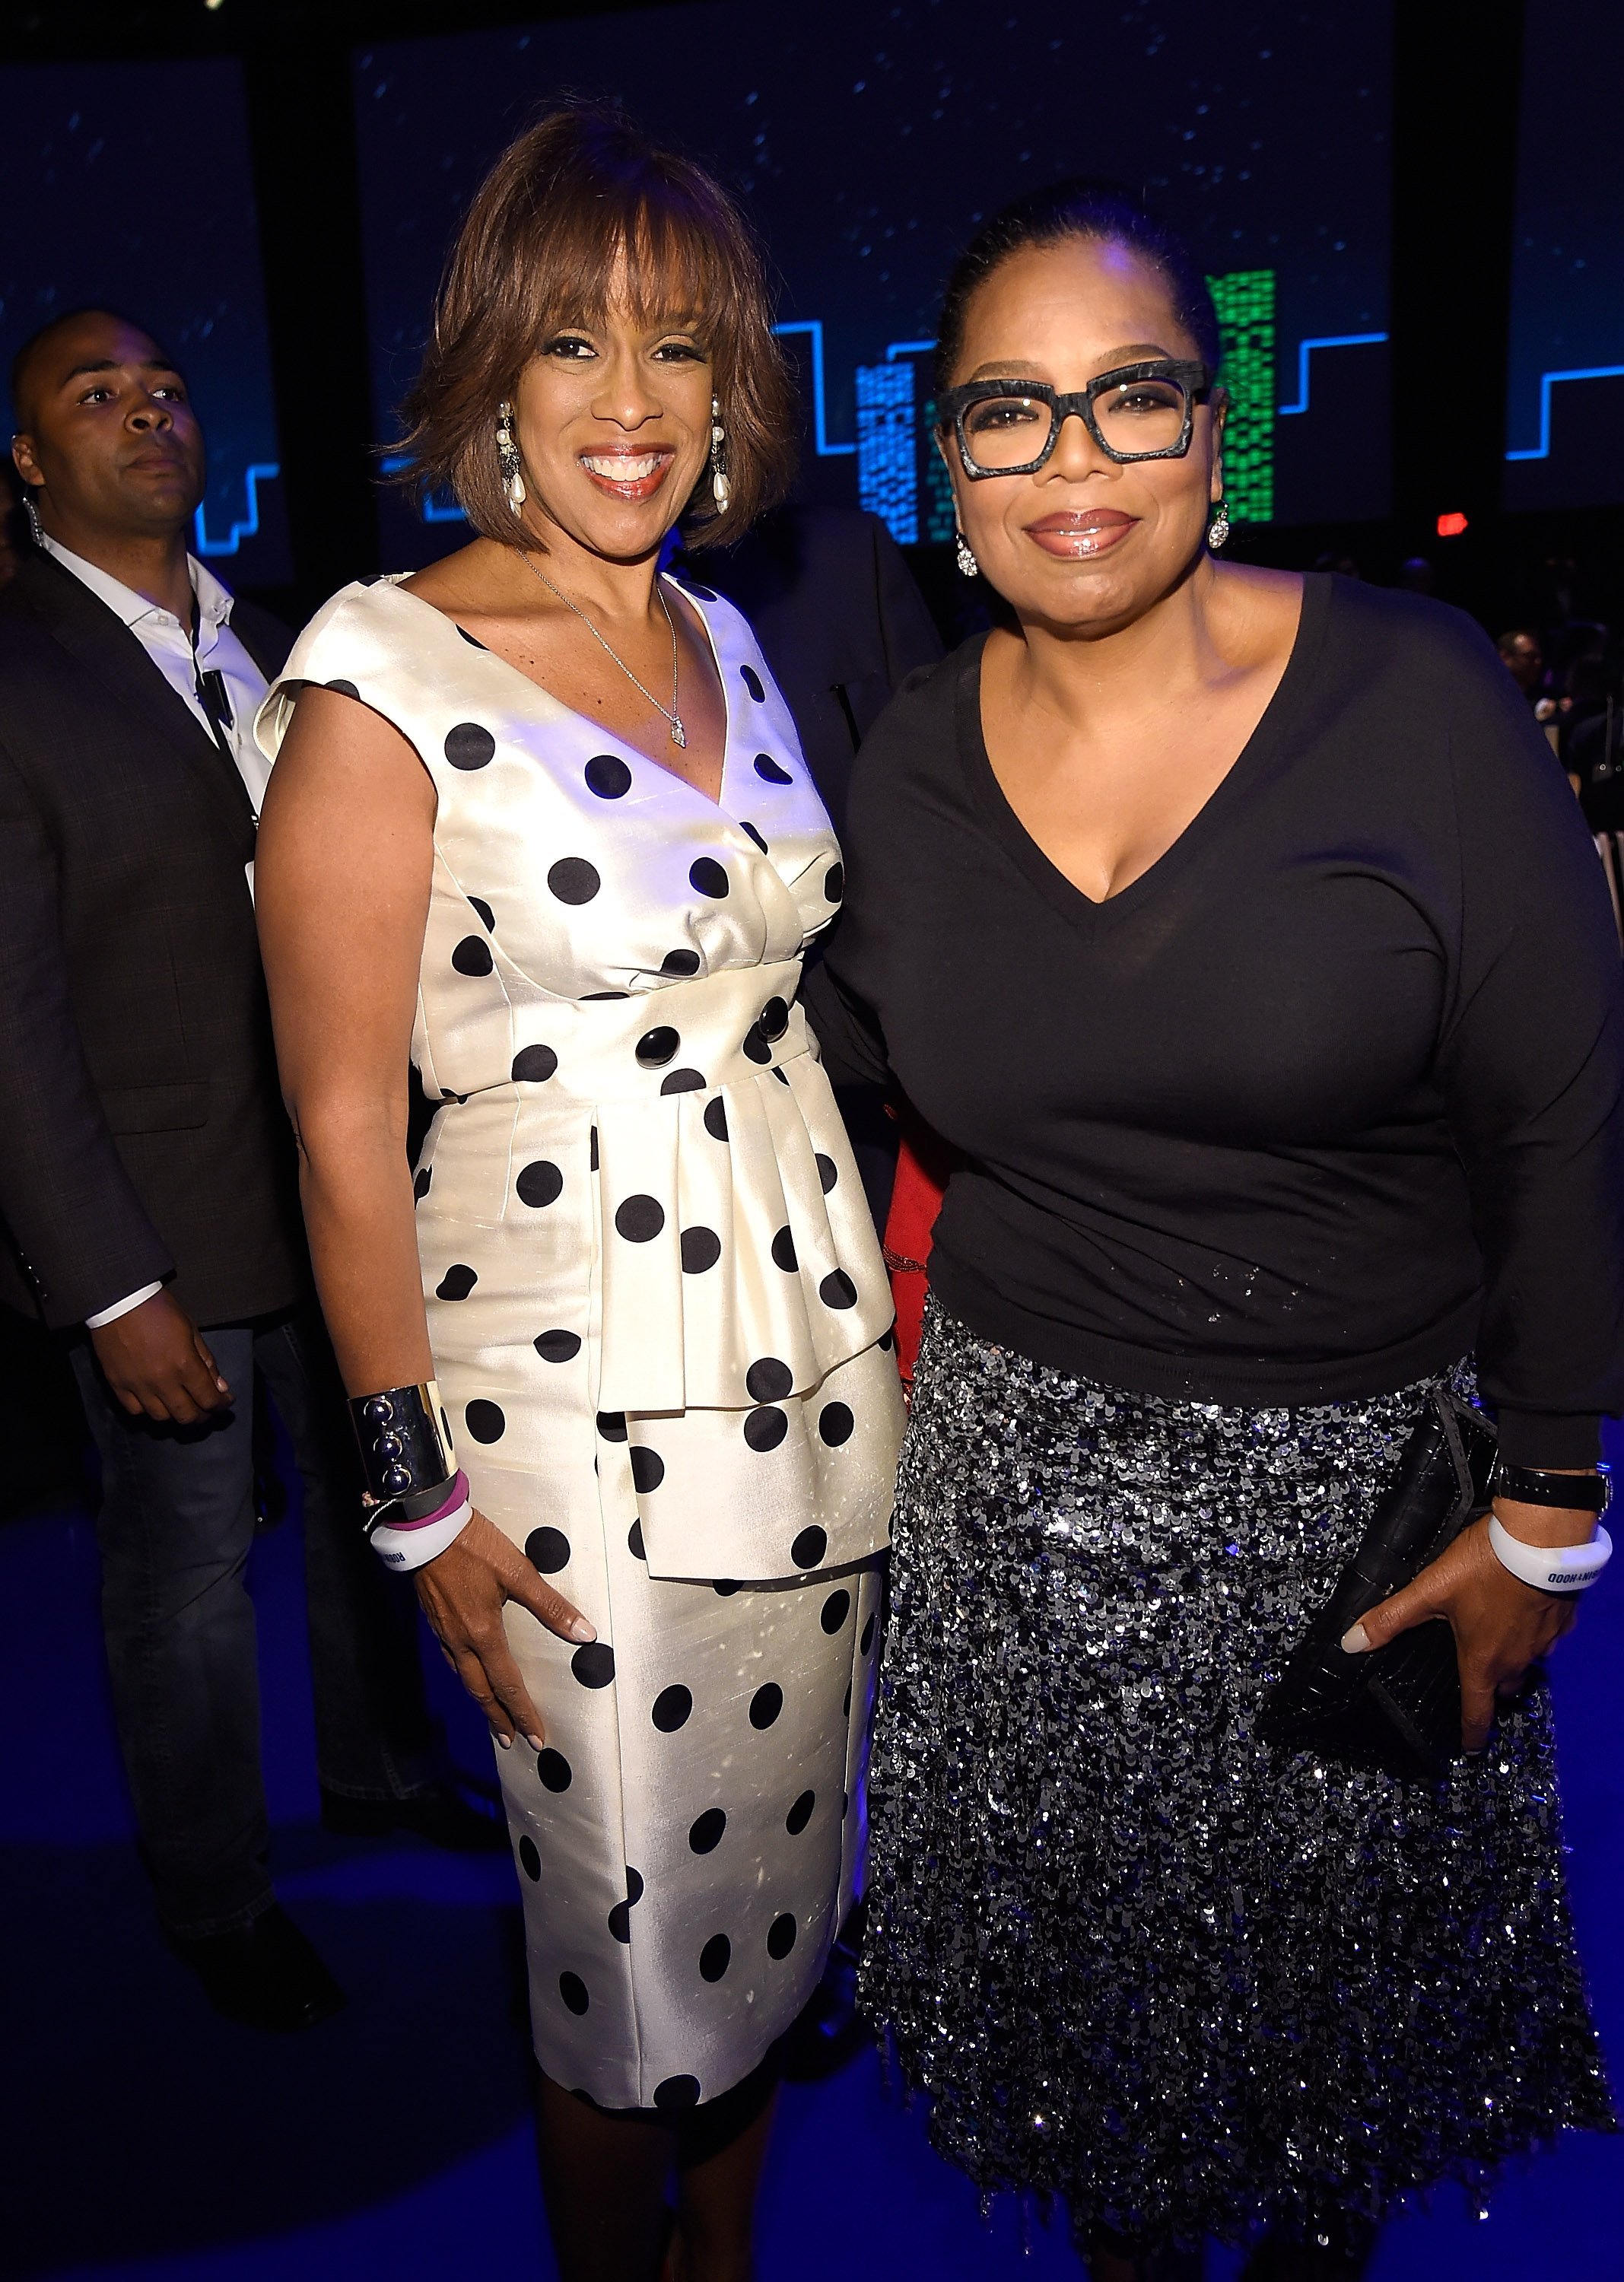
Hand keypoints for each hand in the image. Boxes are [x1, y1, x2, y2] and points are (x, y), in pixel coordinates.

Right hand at [90, 1288, 231, 1423]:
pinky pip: (135, 1410)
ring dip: (176, 1415)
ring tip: (182, 1405)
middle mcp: (162, 1381)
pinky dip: (147, 1410)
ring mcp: (138, 1385)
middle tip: (207, 1409)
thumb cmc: (158, 1309)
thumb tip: (220, 1386)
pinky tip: (155, 1401)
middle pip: (187, 1416)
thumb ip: (206, 1361)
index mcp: (184, 1365)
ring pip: (161, 1417)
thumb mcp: (191, 1329)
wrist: (119, 1300)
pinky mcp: (117, 1384)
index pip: (209, 1400)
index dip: (221, 1405)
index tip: (225, 1402)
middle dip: (203, 1416)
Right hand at [414, 1508, 594, 1750]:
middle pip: (481, 1691)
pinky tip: (468, 1672)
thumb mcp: (518, 1572)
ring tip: (492, 1715)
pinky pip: (451, 1659)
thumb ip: (550, 1605)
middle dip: (499, 1718)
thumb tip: (584, 1633)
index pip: (508, 1684)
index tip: (535, 1738)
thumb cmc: (474, 1546)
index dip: (523, 1713)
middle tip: (512, 1742)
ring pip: (463, 1678)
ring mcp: (444, 1632)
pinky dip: (464, 1676)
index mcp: (484, 1633)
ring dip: (481, 1700)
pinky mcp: (434, 1619)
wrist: (427, 1528)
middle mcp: (461, 1641)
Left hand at [1342, 1503, 1586, 1752]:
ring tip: (1496, 1646)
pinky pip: (1545, 1638)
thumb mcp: (1430, 1590)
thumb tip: (1351, 1642)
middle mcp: (1517, 1659)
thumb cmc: (1485, 1568)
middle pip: (1504, 1687)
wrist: (1540, 1540)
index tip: (1470, 1747)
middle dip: (1491, 1690)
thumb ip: (1392, 1617)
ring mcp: (1544, 1641)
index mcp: (1483, 1661)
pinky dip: (1531, 1634)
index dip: (1472, 1732)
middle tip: (1477, 1683)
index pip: (1477, 1710)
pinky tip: (1522, 1616)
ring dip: (1512, 1660)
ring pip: (1527, 1663)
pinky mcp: (1561, 1619)